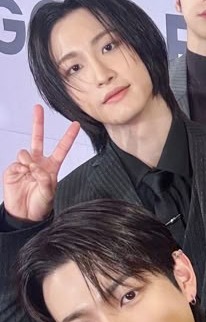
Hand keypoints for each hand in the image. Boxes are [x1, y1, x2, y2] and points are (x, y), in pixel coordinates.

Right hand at [3, 106, 79, 221]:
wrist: (24, 214)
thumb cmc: (40, 204)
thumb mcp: (48, 193)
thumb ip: (44, 178)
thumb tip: (33, 165)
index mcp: (51, 167)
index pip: (61, 149)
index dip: (68, 137)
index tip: (76, 124)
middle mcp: (38, 163)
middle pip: (38, 139)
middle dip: (37, 123)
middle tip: (37, 108)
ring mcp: (24, 165)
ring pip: (26, 152)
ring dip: (29, 161)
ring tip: (29, 173)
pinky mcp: (13, 169)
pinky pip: (17, 162)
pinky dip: (20, 168)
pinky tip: (21, 175)